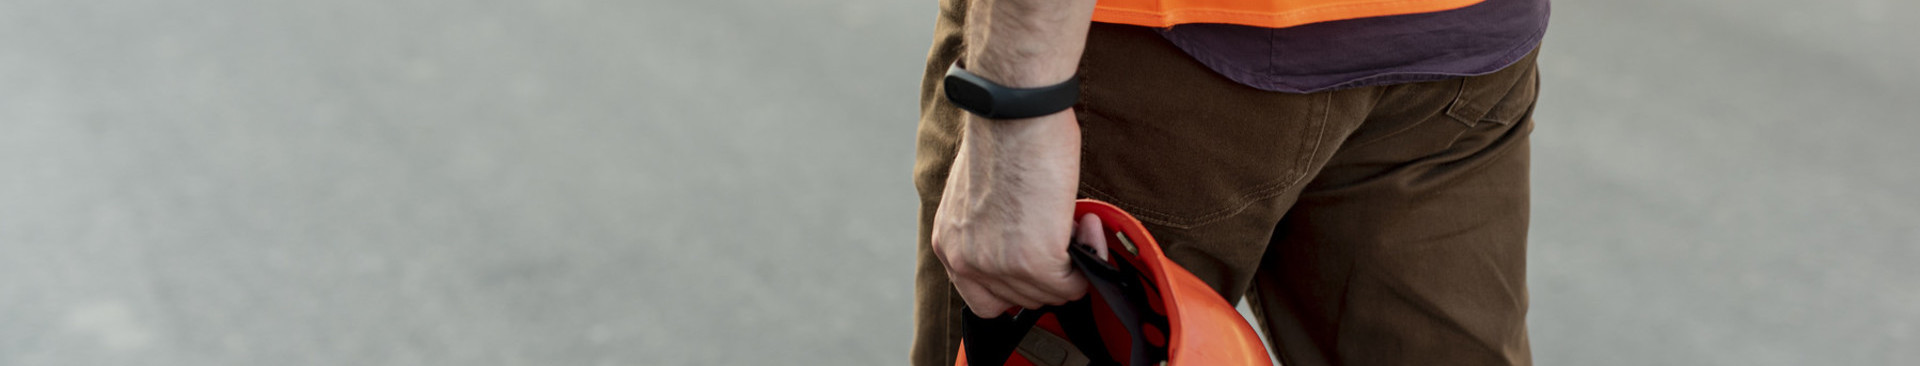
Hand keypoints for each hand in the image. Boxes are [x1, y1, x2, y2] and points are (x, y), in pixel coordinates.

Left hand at [932, 111, 1102, 317]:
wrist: (1016, 112)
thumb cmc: (1003, 134)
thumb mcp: (978, 195)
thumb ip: (989, 230)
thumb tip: (1023, 244)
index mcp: (948, 243)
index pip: (982, 300)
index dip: (1017, 286)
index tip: (1038, 266)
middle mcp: (965, 260)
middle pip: (1021, 300)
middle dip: (1049, 272)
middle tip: (1064, 232)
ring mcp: (998, 265)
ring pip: (1050, 294)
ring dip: (1072, 262)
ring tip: (1076, 222)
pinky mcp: (1034, 261)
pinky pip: (1073, 285)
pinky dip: (1089, 258)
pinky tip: (1087, 225)